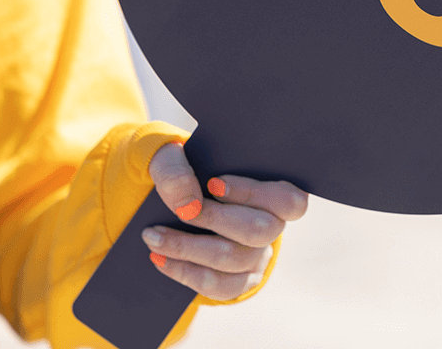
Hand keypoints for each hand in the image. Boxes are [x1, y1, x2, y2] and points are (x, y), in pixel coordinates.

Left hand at [142, 141, 308, 300]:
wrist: (156, 204)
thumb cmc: (175, 171)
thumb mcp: (166, 154)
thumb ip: (173, 167)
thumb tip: (188, 205)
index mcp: (268, 189)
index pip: (288, 199)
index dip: (254, 193)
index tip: (213, 185)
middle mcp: (270, 225)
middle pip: (259, 230)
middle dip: (214, 220)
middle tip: (181, 213)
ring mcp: (256, 256)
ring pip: (235, 260)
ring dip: (189, 248)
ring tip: (153, 237)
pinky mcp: (237, 281)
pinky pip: (220, 287)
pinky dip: (186, 272)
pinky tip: (160, 258)